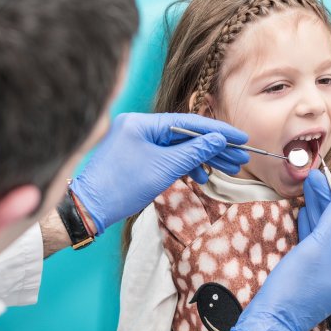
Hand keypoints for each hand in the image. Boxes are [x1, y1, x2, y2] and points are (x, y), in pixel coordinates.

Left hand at [70, 112, 248, 233]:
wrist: (89, 208)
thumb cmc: (122, 187)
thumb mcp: (164, 169)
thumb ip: (194, 152)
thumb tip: (218, 140)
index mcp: (142, 123)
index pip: (189, 122)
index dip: (218, 131)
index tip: (241, 138)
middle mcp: (139, 127)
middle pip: (185, 134)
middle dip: (214, 148)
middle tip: (240, 158)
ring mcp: (137, 142)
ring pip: (178, 147)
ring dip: (202, 159)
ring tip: (227, 169)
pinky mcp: (136, 157)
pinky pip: (166, 157)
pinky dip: (184, 166)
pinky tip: (200, 176)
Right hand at [231, 171, 330, 330]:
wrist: (271, 318)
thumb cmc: (298, 287)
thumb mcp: (318, 248)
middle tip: (319, 179)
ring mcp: (327, 270)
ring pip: (327, 232)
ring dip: (319, 208)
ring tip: (309, 184)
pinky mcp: (309, 271)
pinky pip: (314, 242)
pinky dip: (310, 224)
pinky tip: (304, 208)